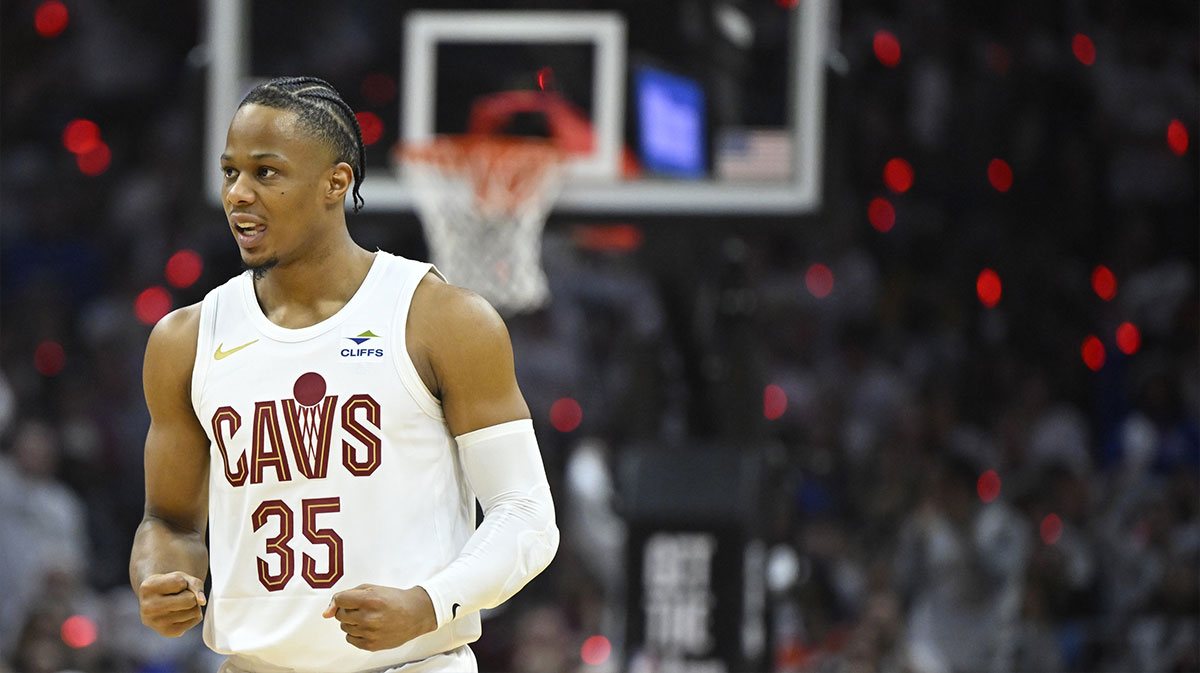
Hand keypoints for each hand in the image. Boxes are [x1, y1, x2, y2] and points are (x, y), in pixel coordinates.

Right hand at [137, 571, 205, 636]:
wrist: (157, 600)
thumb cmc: (169, 585)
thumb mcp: (180, 576)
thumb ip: (194, 584)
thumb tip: (202, 601)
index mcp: (147, 587)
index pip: (179, 582)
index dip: (182, 582)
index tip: (172, 585)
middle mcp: (148, 607)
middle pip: (190, 600)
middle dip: (191, 595)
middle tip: (179, 596)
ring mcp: (156, 622)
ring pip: (194, 611)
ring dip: (193, 606)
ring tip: (179, 604)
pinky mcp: (167, 632)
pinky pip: (195, 620)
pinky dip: (193, 615)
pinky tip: (180, 613)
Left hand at [322, 584, 436, 650]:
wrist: (415, 614)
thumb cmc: (394, 600)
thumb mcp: (372, 588)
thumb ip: (347, 595)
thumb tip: (326, 613)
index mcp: (370, 600)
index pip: (340, 600)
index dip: (342, 599)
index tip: (349, 599)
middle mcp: (369, 618)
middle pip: (340, 615)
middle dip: (348, 610)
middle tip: (363, 607)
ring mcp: (370, 633)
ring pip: (344, 627)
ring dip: (352, 621)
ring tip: (369, 617)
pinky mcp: (371, 645)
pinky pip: (350, 639)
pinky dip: (356, 633)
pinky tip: (369, 627)